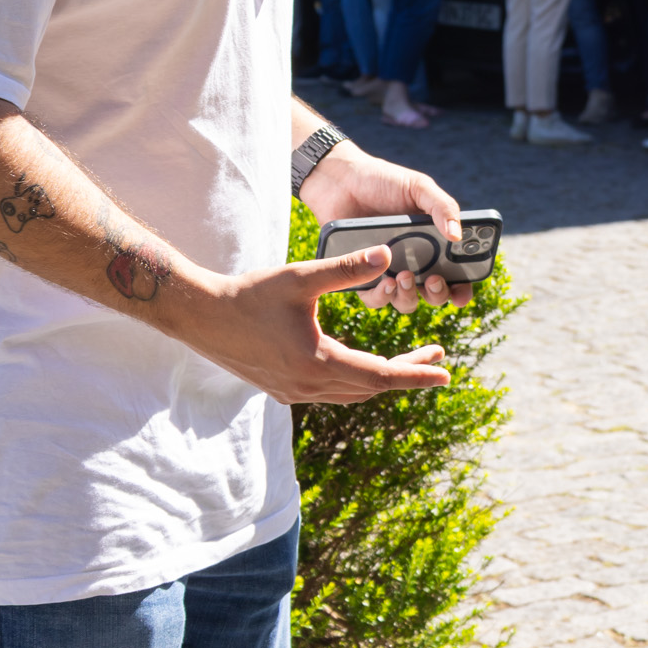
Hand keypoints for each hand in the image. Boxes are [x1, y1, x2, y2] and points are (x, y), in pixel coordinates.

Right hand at [165, 250, 452, 403]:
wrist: (200, 316)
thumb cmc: (248, 293)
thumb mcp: (300, 276)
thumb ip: (346, 268)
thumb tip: (388, 254)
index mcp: (317, 361)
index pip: (380, 375)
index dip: (416, 374)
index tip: (447, 375)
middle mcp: (308, 385)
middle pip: (370, 387)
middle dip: (407, 373)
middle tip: (437, 358)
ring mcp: (294, 392)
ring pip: (351, 393)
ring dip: (381, 379)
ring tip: (408, 361)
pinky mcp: (282, 390)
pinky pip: (331, 392)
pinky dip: (354, 382)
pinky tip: (361, 366)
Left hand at [299, 143, 471, 310]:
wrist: (340, 180)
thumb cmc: (383, 181)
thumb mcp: (418, 188)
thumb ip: (443, 207)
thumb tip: (458, 236)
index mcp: (433, 242)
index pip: (456, 274)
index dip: (462, 288)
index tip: (461, 291)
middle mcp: (414, 261)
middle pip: (433, 294)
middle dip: (437, 293)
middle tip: (433, 279)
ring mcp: (388, 270)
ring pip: (405, 300)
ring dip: (409, 296)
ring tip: (404, 276)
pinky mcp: (362, 275)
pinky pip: (374, 297)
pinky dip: (381, 295)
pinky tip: (384, 281)